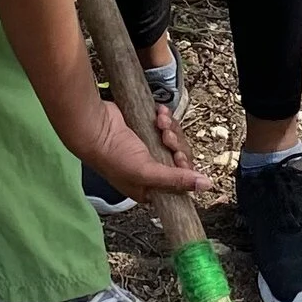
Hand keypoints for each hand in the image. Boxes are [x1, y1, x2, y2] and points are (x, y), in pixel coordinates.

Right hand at [75, 94, 205, 202]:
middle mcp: (151, 169)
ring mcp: (150, 147)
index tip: (178, 158)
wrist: (94, 126)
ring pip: (175, 139)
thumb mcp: (147, 173)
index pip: (181, 181)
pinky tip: (158, 113)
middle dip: (176, 144)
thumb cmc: (113, 157)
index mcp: (151, 188)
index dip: (184, 168)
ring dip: (171, 128)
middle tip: (166, 138)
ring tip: (160, 123)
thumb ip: (177, 180)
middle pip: (180, 157)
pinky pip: (167, 124)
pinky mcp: (148, 129)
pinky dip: (165, 118)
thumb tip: (206, 186)